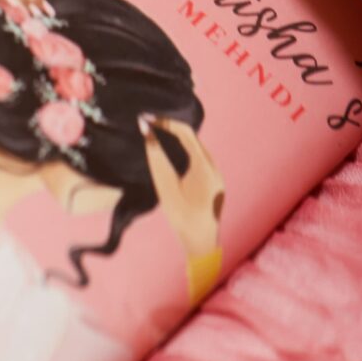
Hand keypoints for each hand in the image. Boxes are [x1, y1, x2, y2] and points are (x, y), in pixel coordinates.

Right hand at [144, 116, 223, 259]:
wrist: (201, 243)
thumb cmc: (182, 216)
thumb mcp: (165, 186)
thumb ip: (156, 157)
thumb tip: (145, 130)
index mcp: (205, 166)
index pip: (185, 132)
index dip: (164, 122)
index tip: (145, 117)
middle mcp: (214, 167)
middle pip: (192, 137)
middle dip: (170, 127)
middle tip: (148, 123)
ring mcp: (216, 175)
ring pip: (196, 147)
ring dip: (176, 138)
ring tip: (155, 133)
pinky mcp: (213, 182)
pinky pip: (198, 157)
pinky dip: (182, 149)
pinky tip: (169, 152)